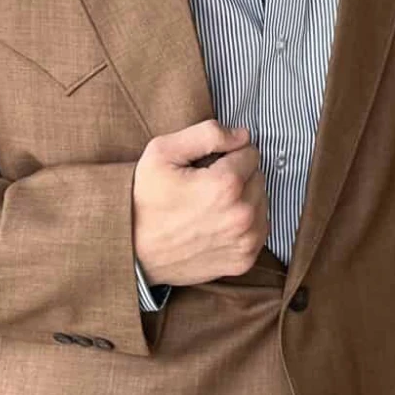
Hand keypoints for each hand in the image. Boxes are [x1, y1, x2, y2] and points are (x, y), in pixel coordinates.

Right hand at [132, 117, 269, 286]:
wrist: (133, 252)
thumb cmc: (144, 201)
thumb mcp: (162, 153)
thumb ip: (207, 134)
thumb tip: (242, 135)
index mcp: (226, 185)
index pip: (249, 152)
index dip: (227, 154)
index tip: (207, 165)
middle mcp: (242, 215)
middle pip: (258, 177)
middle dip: (237, 176)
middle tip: (205, 186)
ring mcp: (245, 241)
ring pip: (261, 202)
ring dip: (243, 199)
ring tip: (211, 206)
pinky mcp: (244, 260)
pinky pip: (260, 229)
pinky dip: (245, 224)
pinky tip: (218, 224)